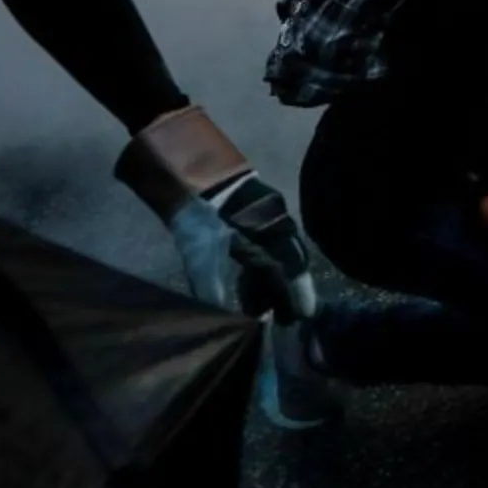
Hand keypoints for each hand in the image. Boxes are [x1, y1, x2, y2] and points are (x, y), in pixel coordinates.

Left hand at [117, 104, 318, 320]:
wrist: (185, 166)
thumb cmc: (200, 210)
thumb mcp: (201, 252)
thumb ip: (211, 287)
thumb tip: (222, 321)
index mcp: (273, 233)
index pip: (293, 270)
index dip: (299, 294)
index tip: (302, 317)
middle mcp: (276, 225)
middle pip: (288, 265)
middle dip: (284, 293)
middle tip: (279, 321)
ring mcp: (265, 219)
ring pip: (274, 258)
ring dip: (267, 284)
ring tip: (255, 312)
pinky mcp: (250, 216)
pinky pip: (262, 250)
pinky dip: (256, 271)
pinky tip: (243, 287)